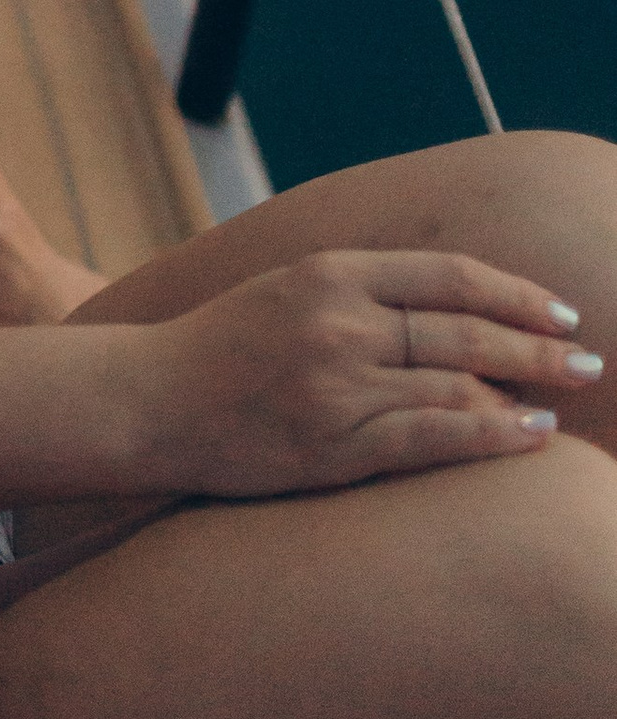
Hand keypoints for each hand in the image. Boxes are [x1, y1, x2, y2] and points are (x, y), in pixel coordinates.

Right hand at [136, 250, 600, 498]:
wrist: (146, 401)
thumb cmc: (219, 348)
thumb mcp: (287, 289)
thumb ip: (361, 291)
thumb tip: (453, 306)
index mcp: (330, 272)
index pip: (450, 275)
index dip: (516, 292)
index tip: (561, 311)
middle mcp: (340, 322)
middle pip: (467, 330)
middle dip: (540, 345)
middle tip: (590, 360)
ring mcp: (338, 385)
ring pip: (458, 383)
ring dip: (526, 391)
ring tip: (567, 399)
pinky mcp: (333, 445)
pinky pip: (433, 436)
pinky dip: (492, 433)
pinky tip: (530, 434)